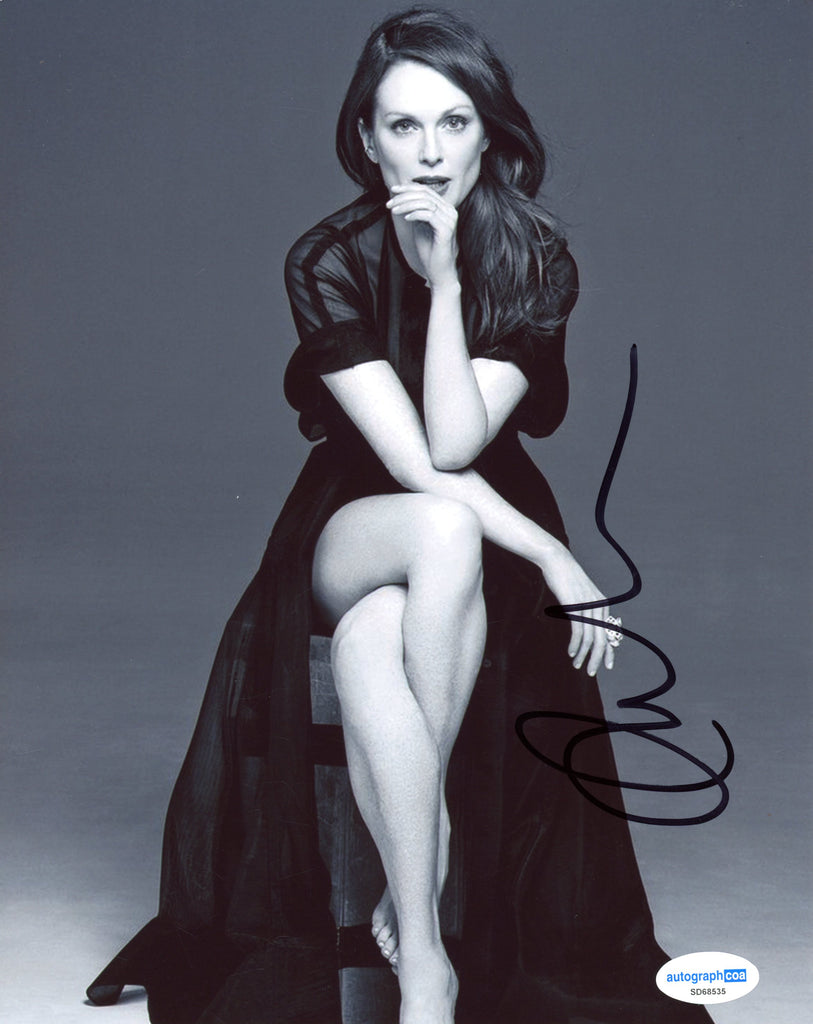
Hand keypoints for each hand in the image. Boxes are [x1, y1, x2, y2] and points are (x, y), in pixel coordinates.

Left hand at [386, 184, 458, 289]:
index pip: (425, 190)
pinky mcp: (446, 230)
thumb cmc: (430, 251)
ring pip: (425, 203)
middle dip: (404, 197)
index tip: (393, 190)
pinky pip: (428, 215)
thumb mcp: (420, 226)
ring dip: (406, 205)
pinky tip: (406, 219)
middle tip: (390, 204)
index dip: (408, 188)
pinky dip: (415, 214)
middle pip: (425, 194)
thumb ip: (415, 212)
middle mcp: (450, 211)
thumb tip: (403, 198)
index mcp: (444, 208)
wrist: (439, 272)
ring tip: (394, 211)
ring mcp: (449, 220)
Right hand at [537, 544, 615, 675]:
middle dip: (597, 659)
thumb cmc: (566, 578)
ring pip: (590, 639)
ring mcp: (588, 606)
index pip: (609, 633)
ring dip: (584, 655)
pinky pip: (579, 632)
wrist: (557, 561)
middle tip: (591, 672)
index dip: (609, 651)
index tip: (607, 665)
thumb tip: (586, 624)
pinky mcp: (576, 606)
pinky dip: (576, 645)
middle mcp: (599, 606)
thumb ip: (586, 609)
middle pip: (602, 640)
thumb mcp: (580, 594)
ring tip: (577, 665)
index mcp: (603, 604)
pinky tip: (571, 652)